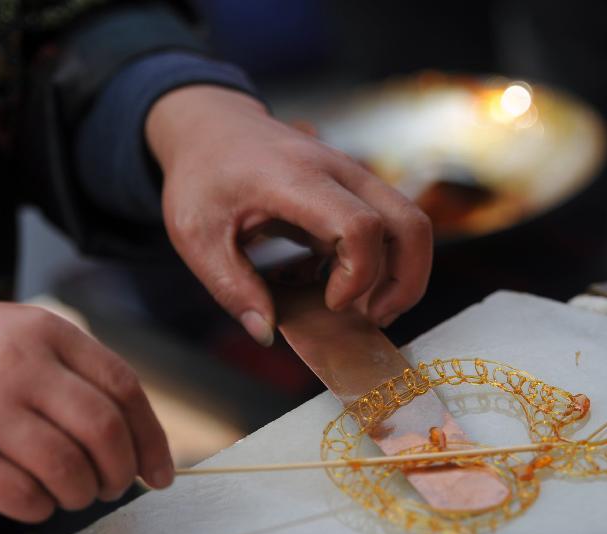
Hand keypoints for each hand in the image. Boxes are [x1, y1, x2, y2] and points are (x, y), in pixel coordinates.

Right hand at [0, 301, 171, 521]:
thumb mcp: (16, 329)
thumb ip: (71, 365)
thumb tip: (132, 426)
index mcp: (46, 332)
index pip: (125, 387)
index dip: (151, 436)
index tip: (159, 469)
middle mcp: (20, 365)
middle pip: (105, 431)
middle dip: (121, 471)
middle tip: (115, 486)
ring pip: (68, 470)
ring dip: (82, 494)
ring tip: (74, 493)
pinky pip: (22, 497)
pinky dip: (41, 509)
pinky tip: (35, 500)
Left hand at [146, 86, 432, 344]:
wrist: (212, 126)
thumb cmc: (202, 177)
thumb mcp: (195, 235)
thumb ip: (231, 287)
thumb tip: (266, 333)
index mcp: (296, 179)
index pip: (360, 226)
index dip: (358, 276)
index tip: (329, 304)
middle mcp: (339, 171)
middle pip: (410, 223)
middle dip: (406, 282)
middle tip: (373, 319)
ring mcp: (353, 177)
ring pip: (411, 224)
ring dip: (401, 274)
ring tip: (363, 310)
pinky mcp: (355, 189)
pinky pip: (390, 227)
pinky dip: (382, 263)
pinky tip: (337, 285)